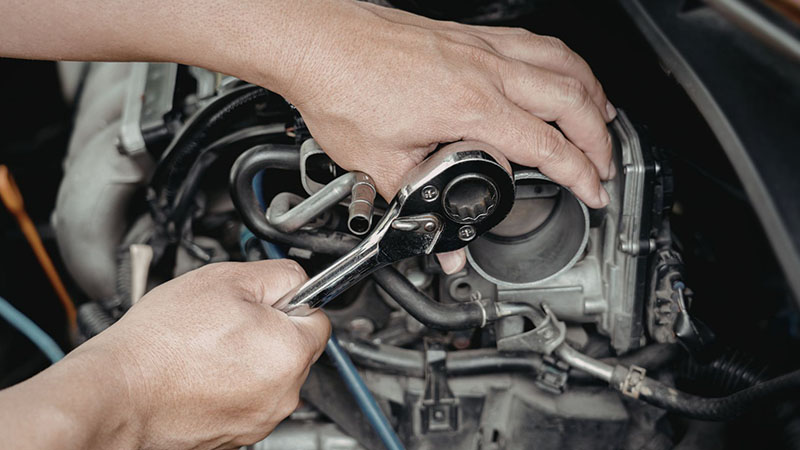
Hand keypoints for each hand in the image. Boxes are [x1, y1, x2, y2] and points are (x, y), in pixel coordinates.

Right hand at [68, 260, 327, 448]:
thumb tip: (298, 280)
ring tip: (207, 346)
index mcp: (290, 351)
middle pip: (295, 348)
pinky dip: (232, 384)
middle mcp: (285, 393)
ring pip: (271, 375)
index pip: (318, 317)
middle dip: (270, 329)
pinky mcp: (238, 435)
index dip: (290, 302)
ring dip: (250, 358)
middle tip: (227, 319)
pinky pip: (248, 398)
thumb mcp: (227, 279)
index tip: (266, 300)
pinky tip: (200, 370)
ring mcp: (261, 418)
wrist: (118, 392)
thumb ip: (278, 275)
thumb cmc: (163, 342)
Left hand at [272, 1, 614, 207]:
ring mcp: (480, 48)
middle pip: (572, 100)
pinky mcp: (468, 36)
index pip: (548, 146)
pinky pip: (534, 42)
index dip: (580, 175)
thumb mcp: (381, 166)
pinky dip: (561, 61)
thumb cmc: (341, 89)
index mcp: (470, 107)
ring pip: (561, 64)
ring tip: (604, 120)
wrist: (317, 42)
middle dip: (601, 138)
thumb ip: (420, 210)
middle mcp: (485, 71)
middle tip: (606, 166)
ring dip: (592, 93)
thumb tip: (444, 247)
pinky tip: (560, 73)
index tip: (595, 193)